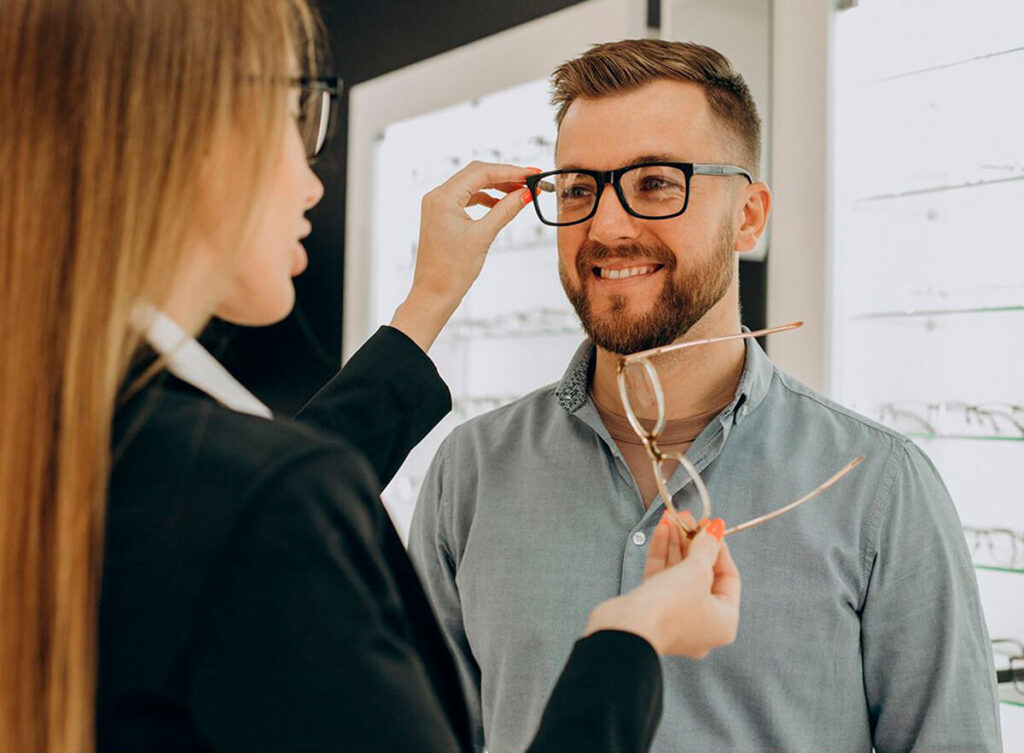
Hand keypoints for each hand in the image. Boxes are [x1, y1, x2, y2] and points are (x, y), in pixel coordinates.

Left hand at [389, 161, 537, 351]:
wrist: (434, 294)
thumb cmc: (453, 270)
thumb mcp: (483, 236)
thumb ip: (506, 210)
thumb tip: (526, 193)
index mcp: (443, 198)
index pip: (481, 173)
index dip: (510, 171)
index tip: (533, 173)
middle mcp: (437, 196)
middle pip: (476, 174)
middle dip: (504, 176)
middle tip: (530, 181)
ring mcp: (437, 205)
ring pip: (472, 185)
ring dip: (496, 187)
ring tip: (519, 193)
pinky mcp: (441, 215)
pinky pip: (466, 198)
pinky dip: (485, 198)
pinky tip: (500, 204)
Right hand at [584, 521, 739, 657]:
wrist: (627, 630)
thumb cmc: (670, 607)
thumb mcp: (696, 571)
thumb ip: (707, 547)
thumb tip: (715, 529)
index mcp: (723, 621)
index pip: (728, 577)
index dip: (719, 548)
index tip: (710, 526)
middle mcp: (702, 622)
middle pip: (702, 574)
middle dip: (693, 542)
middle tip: (687, 518)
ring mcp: (675, 617)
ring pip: (679, 574)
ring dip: (675, 544)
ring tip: (672, 518)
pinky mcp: (652, 610)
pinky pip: (662, 579)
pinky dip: (662, 555)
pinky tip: (661, 531)